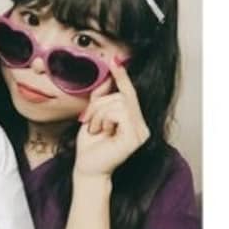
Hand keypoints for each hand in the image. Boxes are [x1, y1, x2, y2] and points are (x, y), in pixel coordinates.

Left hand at [74, 58, 149, 178]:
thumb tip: (108, 77)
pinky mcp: (135, 137)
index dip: (122, 76)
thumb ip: (101, 98)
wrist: (87, 168)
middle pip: (122, 96)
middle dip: (99, 104)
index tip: (115, 60)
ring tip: (95, 129)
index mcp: (133, 120)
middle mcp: (141, 125)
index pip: (129, 93)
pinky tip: (101, 132)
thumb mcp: (93, 116)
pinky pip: (119, 113)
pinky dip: (103, 119)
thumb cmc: (90, 146)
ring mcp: (141, 132)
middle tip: (87, 120)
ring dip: (99, 113)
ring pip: (119, 103)